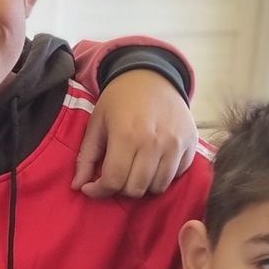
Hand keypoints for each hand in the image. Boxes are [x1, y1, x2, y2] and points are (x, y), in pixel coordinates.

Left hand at [74, 68, 197, 198]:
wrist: (152, 77)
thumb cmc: (119, 100)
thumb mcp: (96, 123)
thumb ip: (86, 157)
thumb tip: (77, 186)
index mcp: (127, 136)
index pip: (114, 181)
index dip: (99, 191)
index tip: (91, 187)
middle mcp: (154, 143)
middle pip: (136, 189)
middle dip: (120, 189)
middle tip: (114, 176)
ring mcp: (176, 145)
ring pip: (158, 187)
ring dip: (142, 185)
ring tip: (133, 171)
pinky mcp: (191, 144)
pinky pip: (177, 175)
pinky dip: (162, 177)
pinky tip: (152, 164)